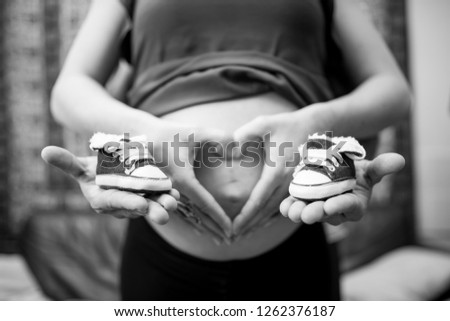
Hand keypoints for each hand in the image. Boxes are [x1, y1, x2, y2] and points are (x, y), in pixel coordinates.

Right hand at [41, 146, 178, 222]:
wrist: (108, 175)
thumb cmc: (92, 172)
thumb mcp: (79, 167)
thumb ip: (66, 162)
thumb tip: (44, 151)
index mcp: (103, 200)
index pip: (116, 203)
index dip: (128, 204)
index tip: (141, 205)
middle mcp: (121, 205)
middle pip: (138, 208)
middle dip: (152, 211)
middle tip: (165, 214)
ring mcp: (137, 201)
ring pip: (152, 204)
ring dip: (164, 203)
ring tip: (174, 201)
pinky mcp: (150, 196)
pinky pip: (160, 197)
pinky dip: (169, 196)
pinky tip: (177, 194)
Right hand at [151, 123, 232, 237]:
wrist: (142, 137)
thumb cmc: (170, 134)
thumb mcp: (196, 132)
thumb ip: (220, 139)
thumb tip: (240, 150)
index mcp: (183, 180)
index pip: (205, 204)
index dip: (219, 218)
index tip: (232, 230)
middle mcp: (175, 191)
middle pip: (198, 216)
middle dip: (214, 229)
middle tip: (229, 242)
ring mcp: (170, 194)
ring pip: (189, 215)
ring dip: (204, 228)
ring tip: (218, 240)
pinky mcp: (167, 192)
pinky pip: (182, 210)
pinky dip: (193, 221)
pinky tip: (200, 229)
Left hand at [232, 111, 313, 234]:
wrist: (316, 127)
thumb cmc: (285, 125)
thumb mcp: (263, 124)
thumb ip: (244, 136)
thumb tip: (231, 151)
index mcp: (278, 170)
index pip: (259, 199)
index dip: (245, 216)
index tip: (233, 227)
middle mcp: (289, 182)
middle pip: (266, 211)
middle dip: (250, 225)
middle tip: (232, 238)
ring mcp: (296, 186)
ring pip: (276, 211)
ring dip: (260, 224)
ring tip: (244, 234)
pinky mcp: (300, 186)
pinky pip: (284, 205)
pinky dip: (271, 216)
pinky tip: (260, 223)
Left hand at [279, 153, 404, 224]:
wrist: (338, 168)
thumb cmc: (358, 172)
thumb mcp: (371, 168)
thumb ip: (382, 167)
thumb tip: (400, 160)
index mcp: (355, 204)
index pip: (349, 207)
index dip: (340, 207)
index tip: (330, 206)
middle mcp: (336, 211)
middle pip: (326, 214)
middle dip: (315, 214)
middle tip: (306, 213)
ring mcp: (318, 209)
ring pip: (308, 213)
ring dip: (298, 212)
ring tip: (291, 211)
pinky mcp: (304, 204)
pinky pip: (295, 209)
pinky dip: (288, 208)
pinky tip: (282, 206)